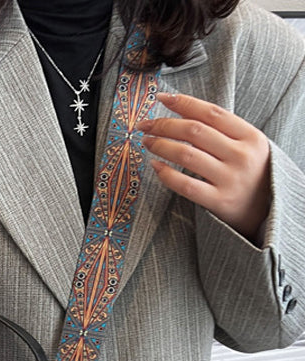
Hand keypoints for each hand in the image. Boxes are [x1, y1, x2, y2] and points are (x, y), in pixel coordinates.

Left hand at [139, 92, 270, 242]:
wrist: (268, 209)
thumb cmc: (251, 173)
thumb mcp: (248, 145)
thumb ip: (223, 130)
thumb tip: (181, 111)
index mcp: (250, 136)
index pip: (211, 113)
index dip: (184, 103)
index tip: (161, 99)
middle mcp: (241, 155)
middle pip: (195, 131)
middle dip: (165, 124)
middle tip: (146, 125)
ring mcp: (230, 179)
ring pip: (186, 155)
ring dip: (161, 145)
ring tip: (147, 142)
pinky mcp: (218, 201)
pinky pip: (185, 184)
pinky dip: (166, 173)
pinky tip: (155, 166)